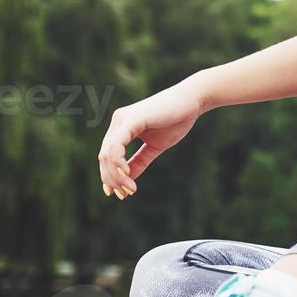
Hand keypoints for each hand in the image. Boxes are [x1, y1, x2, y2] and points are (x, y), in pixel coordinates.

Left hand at [97, 79, 205, 198]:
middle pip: (104, 157)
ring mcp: (122, 120)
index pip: (108, 156)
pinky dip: (118, 162)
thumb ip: (140, 161)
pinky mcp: (130, 120)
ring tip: (129, 189)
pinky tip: (126, 174)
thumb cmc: (176, 120)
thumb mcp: (156, 146)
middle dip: (112, 179)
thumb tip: (128, 178)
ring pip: (108, 154)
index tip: (122, 194)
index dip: (111, 176)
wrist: (192, 101)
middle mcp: (117, 122)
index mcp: (121, 128)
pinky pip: (116, 146)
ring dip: (116, 175)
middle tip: (125, 195)